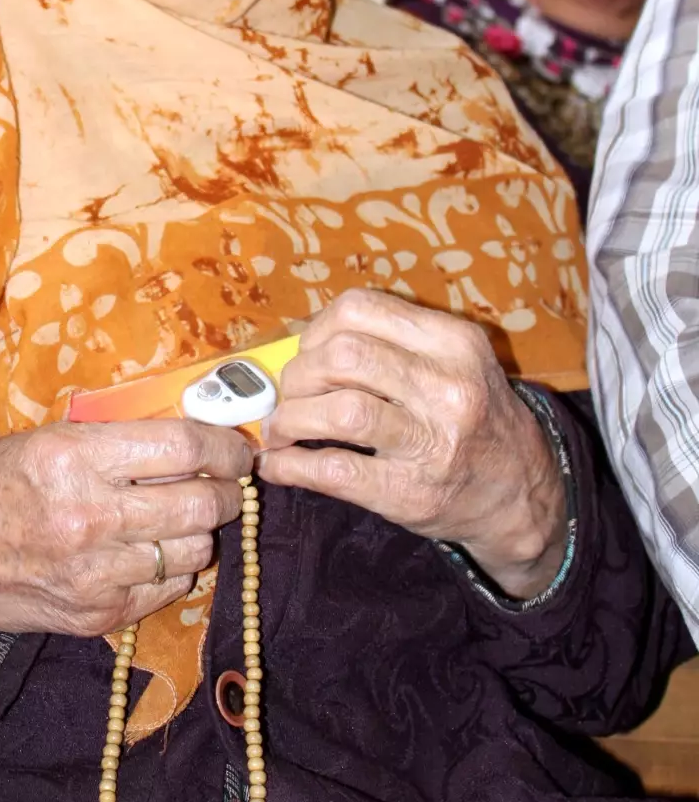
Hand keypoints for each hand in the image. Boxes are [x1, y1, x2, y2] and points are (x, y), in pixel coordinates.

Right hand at [0, 420, 252, 637]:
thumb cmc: (2, 483)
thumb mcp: (54, 438)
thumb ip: (122, 438)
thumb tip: (197, 436)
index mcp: (76, 459)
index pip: (182, 448)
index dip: (224, 447)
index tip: (236, 449)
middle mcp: (90, 517)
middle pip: (200, 505)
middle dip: (226, 493)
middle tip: (224, 486)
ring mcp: (96, 574)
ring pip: (194, 552)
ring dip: (199, 533)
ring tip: (180, 519)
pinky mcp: (98, 615)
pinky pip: (167, 588)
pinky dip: (171, 567)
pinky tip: (149, 552)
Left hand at [256, 289, 566, 599]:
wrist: (522, 492)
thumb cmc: (472, 419)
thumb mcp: (455, 362)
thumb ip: (394, 343)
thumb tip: (303, 346)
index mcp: (454, 342)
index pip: (360, 309)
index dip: (316, 330)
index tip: (306, 354)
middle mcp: (449, 386)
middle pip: (343, 356)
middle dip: (299, 376)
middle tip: (290, 396)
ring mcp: (433, 441)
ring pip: (339, 411)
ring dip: (290, 420)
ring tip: (281, 431)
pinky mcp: (411, 491)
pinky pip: (335, 471)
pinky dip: (292, 467)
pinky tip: (279, 466)